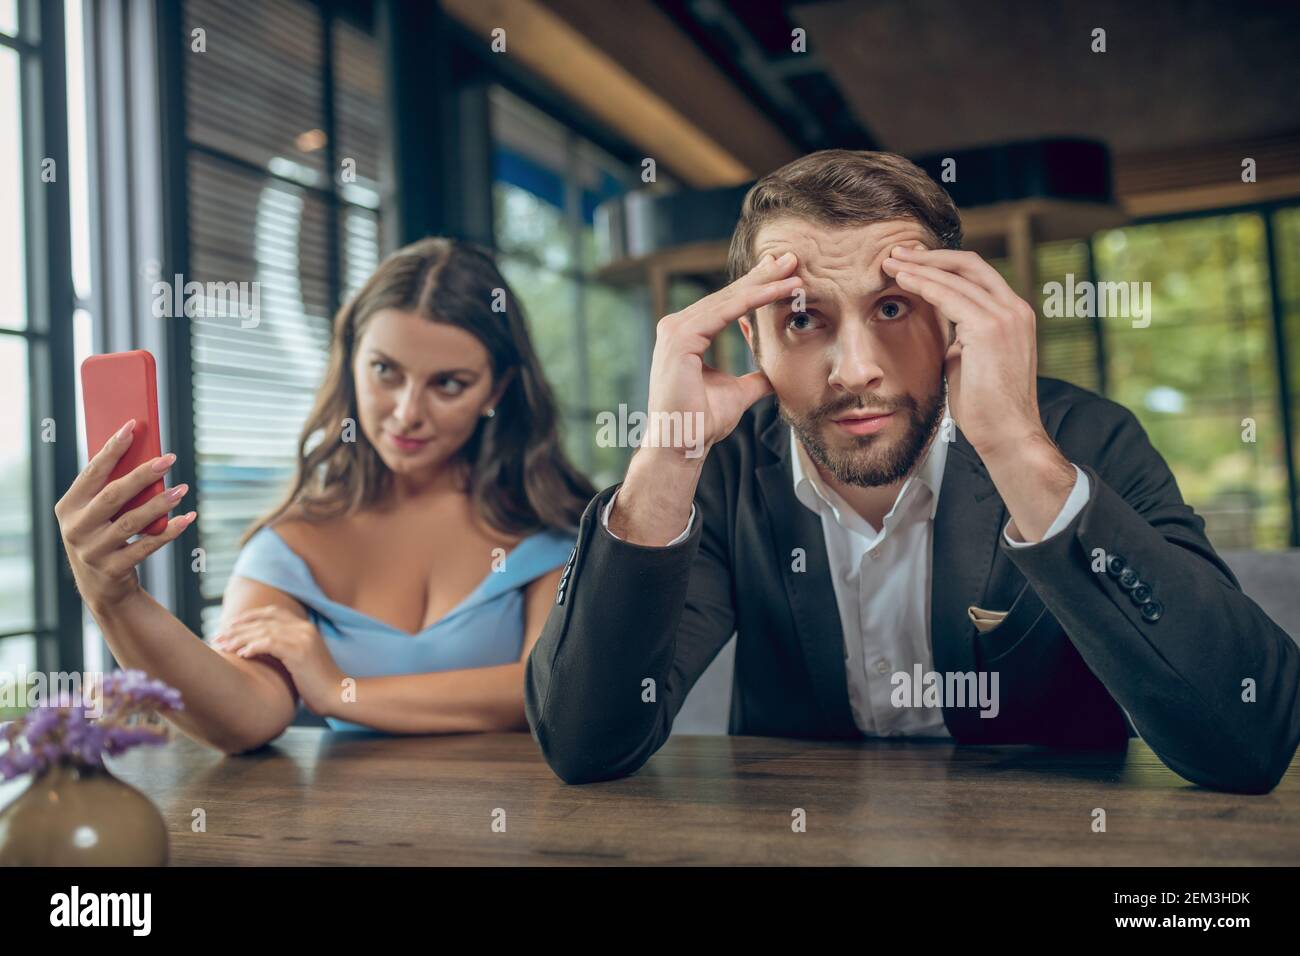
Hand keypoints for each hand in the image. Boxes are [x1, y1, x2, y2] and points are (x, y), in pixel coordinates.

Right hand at [54, 419, 195, 612]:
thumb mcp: (96, 515)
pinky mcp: (113, 569)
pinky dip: (169, 531)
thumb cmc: (104, 536)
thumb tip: (145, 455)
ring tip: (182, 489)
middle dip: (143, 474)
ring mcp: (93, 551)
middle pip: (114, 495)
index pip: (92, 472)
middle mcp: (76, 528)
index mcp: (69, 506)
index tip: (132, 426)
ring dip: (160, 503)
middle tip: (170, 458)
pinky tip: (187, 518)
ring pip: (131, 521)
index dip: (112, 449)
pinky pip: (147, 546)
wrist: (102, 587)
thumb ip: (111, 490)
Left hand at [211, 606, 345, 717]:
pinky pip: (269, 643)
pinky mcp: (298, 652)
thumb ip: (286, 649)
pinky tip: (241, 654)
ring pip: (263, 631)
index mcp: (305, 627)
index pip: (273, 612)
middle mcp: (304, 628)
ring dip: (239, 638)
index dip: (249, 616)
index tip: (230, 624)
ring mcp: (302, 639)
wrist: (338, 694)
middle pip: (264, 620)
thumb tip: (260, 649)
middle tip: (217, 637)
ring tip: (223, 646)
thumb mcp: (302, 660)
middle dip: (237, 627)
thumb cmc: (317, 684)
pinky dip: (252, 647)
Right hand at [647, 251, 801, 458]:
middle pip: (728, 296)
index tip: (784, 275)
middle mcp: (676, 327)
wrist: (682, 445)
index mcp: (686, 336)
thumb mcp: (738, 393)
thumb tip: (774, 374)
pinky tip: (778, 290)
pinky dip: (754, 300)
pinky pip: (724, 312)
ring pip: (729, 300)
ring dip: (764, 284)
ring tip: (793, 271)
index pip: (727, 305)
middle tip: (792, 257)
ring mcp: (675, 330)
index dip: (757, 288)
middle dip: (763, 277)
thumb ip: (754, 378)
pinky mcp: (679, 338)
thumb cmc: (702, 422)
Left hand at [882, 246, 1045, 458]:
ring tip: (890, 263)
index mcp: (1014, 315)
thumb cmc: (987, 407)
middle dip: (929, 256)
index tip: (913, 262)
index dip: (943, 265)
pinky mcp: (990, 328)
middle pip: (969, 264)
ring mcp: (1005, 316)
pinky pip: (949, 296)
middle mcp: (1015, 309)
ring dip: (919, 267)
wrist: (1007, 434)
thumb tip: (943, 332)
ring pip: (956, 276)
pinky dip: (923, 284)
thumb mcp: (972, 362)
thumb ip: (961, 340)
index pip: (977, 275)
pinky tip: (902, 280)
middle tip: (896, 253)